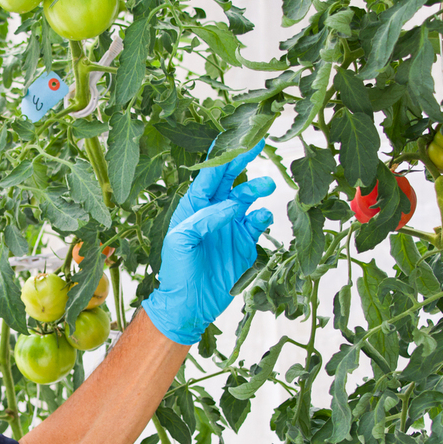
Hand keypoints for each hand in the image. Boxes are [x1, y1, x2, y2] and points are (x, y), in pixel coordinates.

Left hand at [143, 143, 274, 344]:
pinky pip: (257, 223)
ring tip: (266, 184)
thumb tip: (232, 204)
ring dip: (256, 188)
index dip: (222, 155)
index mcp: (193, 207)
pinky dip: (262, 216)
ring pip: (247, 198)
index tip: (237, 137)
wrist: (188, 306)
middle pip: (231, 179)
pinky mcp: (245, 244)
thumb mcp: (180, 241)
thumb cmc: (176, 271)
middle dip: (243, 160)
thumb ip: (204, 219)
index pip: (209, 175)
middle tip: (258, 144)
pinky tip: (262, 215)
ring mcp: (231, 227)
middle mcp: (214, 212)